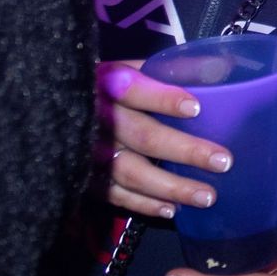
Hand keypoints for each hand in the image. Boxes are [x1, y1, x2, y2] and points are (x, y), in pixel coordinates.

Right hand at [96, 59, 232, 219]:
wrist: (53, 111)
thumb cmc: (106, 87)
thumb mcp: (130, 68)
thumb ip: (169, 69)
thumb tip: (222, 66)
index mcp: (109, 84)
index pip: (135, 89)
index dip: (163, 99)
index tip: (196, 108)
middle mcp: (98, 119)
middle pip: (143, 136)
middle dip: (185, 150)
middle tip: (223, 161)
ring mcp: (88, 152)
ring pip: (131, 172)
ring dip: (171, 186)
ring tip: (208, 196)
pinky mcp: (84, 178)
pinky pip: (115, 195)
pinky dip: (144, 204)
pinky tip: (172, 209)